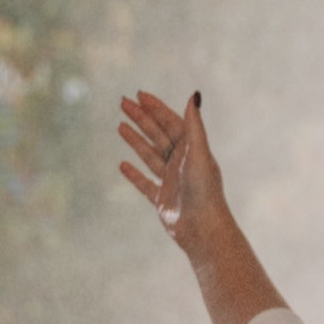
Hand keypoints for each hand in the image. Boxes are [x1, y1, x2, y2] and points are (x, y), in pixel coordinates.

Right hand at [118, 86, 228, 257]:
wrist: (203, 229)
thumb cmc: (203, 190)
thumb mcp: (198, 153)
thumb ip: (194, 125)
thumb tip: (194, 94)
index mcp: (192, 150)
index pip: (171, 123)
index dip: (156, 108)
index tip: (139, 95)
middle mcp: (182, 163)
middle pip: (158, 135)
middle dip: (141, 118)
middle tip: (123, 102)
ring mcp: (171, 181)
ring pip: (150, 155)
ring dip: (135, 140)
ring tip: (120, 126)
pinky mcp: (162, 200)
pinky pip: (145, 183)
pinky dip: (134, 174)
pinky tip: (122, 165)